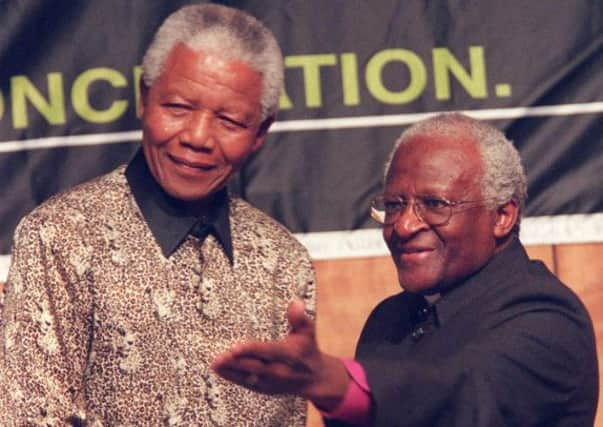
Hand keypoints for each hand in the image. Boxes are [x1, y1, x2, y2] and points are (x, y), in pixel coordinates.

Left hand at [211, 299, 349, 409]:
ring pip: (248, 377)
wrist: (314, 378)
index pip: (268, 352)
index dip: (251, 350)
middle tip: (218, 357)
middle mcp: (280, 371)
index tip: (234, 347)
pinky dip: (233, 377)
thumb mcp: (307, 332)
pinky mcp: (265, 389)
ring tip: (214, 363)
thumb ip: (299, 318)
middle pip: (254, 367)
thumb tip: (296, 302)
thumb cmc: (307, 349)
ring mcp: (272, 383)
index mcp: (289, 355)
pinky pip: (246, 383)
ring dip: (230, 371)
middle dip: (236, 363)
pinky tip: (220, 370)